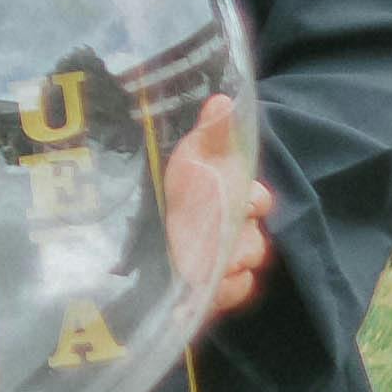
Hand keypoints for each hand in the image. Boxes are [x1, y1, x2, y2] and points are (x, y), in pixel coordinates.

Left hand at [164, 93, 275, 329]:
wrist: (133, 225)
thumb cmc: (174, 185)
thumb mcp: (189, 156)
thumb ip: (211, 133)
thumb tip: (223, 99)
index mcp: (234, 197)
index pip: (259, 201)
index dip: (253, 201)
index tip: (243, 200)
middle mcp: (235, 230)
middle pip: (255, 242)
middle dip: (241, 242)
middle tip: (220, 243)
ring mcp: (225, 260)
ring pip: (245, 269)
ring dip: (229, 268)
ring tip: (203, 268)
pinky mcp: (213, 288)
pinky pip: (235, 292)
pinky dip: (224, 292)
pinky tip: (203, 288)